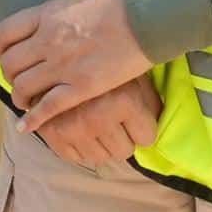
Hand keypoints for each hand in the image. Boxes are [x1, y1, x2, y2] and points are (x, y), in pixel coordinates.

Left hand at [0, 0, 149, 124]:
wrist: (145, 16)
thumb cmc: (117, 3)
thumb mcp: (75, 1)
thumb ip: (56, 16)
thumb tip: (49, 24)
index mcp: (45, 16)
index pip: (3, 35)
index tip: (4, 56)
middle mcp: (46, 41)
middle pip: (10, 64)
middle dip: (10, 76)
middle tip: (19, 81)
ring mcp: (62, 65)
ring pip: (23, 88)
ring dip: (20, 98)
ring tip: (26, 102)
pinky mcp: (81, 87)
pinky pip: (47, 108)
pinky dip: (33, 120)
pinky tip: (28, 126)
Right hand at [26, 71, 161, 167]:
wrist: (55, 53)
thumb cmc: (105, 64)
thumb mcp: (134, 75)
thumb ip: (150, 101)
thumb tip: (159, 124)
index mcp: (124, 101)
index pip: (146, 138)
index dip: (142, 127)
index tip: (133, 115)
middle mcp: (98, 117)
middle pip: (124, 151)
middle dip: (122, 138)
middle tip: (113, 118)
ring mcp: (73, 127)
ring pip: (101, 158)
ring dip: (101, 144)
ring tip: (95, 121)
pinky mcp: (52, 134)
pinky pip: (76, 157)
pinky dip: (79, 146)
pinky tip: (78, 126)